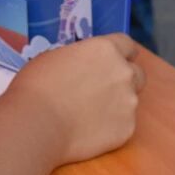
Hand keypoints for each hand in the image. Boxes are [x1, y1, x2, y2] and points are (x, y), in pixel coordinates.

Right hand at [7, 34, 144, 165]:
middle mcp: (124, 73)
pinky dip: (110, 126)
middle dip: (123, 79)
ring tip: (88, 114)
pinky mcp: (127, 129)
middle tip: (101, 89)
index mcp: (106, 49)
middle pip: (136, 73)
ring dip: (116, 103)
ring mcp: (129, 102)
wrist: (38, 123)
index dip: (119, 53)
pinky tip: (88, 130)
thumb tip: (82, 66)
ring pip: (129, 100)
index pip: (127, 44)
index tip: (111, 61)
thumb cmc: (37, 85)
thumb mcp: (55, 57)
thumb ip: (79, 58)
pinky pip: (123, 124)